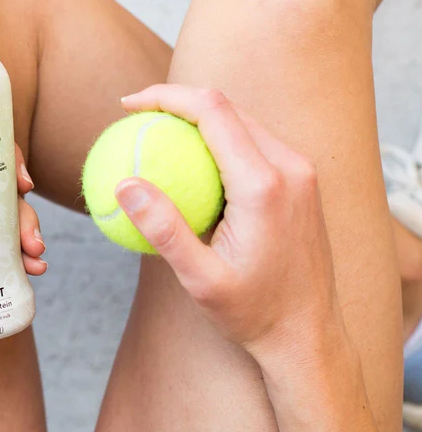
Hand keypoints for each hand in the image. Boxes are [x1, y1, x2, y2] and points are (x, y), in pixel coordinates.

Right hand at [115, 84, 349, 374]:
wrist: (308, 334)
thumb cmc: (254, 312)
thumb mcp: (201, 279)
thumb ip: (163, 229)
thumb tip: (124, 184)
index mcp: (264, 185)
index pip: (213, 112)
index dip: (166, 97)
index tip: (128, 106)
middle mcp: (290, 168)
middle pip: (227, 108)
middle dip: (176, 102)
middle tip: (133, 119)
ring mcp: (300, 173)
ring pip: (241, 123)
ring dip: (197, 120)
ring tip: (154, 136)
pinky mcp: (300, 182)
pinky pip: (254, 145)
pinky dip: (217, 142)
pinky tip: (188, 165)